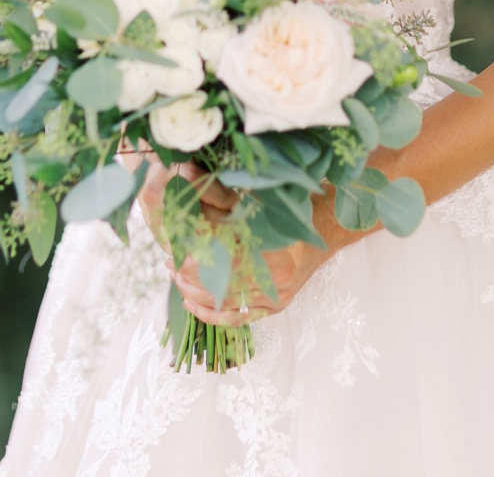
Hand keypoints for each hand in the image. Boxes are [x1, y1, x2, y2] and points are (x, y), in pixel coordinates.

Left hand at [138, 158, 327, 326]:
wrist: (323, 230)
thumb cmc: (284, 212)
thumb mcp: (253, 198)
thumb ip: (219, 194)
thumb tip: (187, 175)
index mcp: (269, 245)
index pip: (219, 254)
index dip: (192, 251)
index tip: (172, 244)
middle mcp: (274, 275)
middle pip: (219, 281)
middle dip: (188, 272)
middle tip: (169, 261)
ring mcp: (276, 294)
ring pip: (224, 302)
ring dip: (193, 291)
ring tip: (175, 276)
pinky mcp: (276, 307)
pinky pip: (238, 318)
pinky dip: (210, 314)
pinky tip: (190, 304)